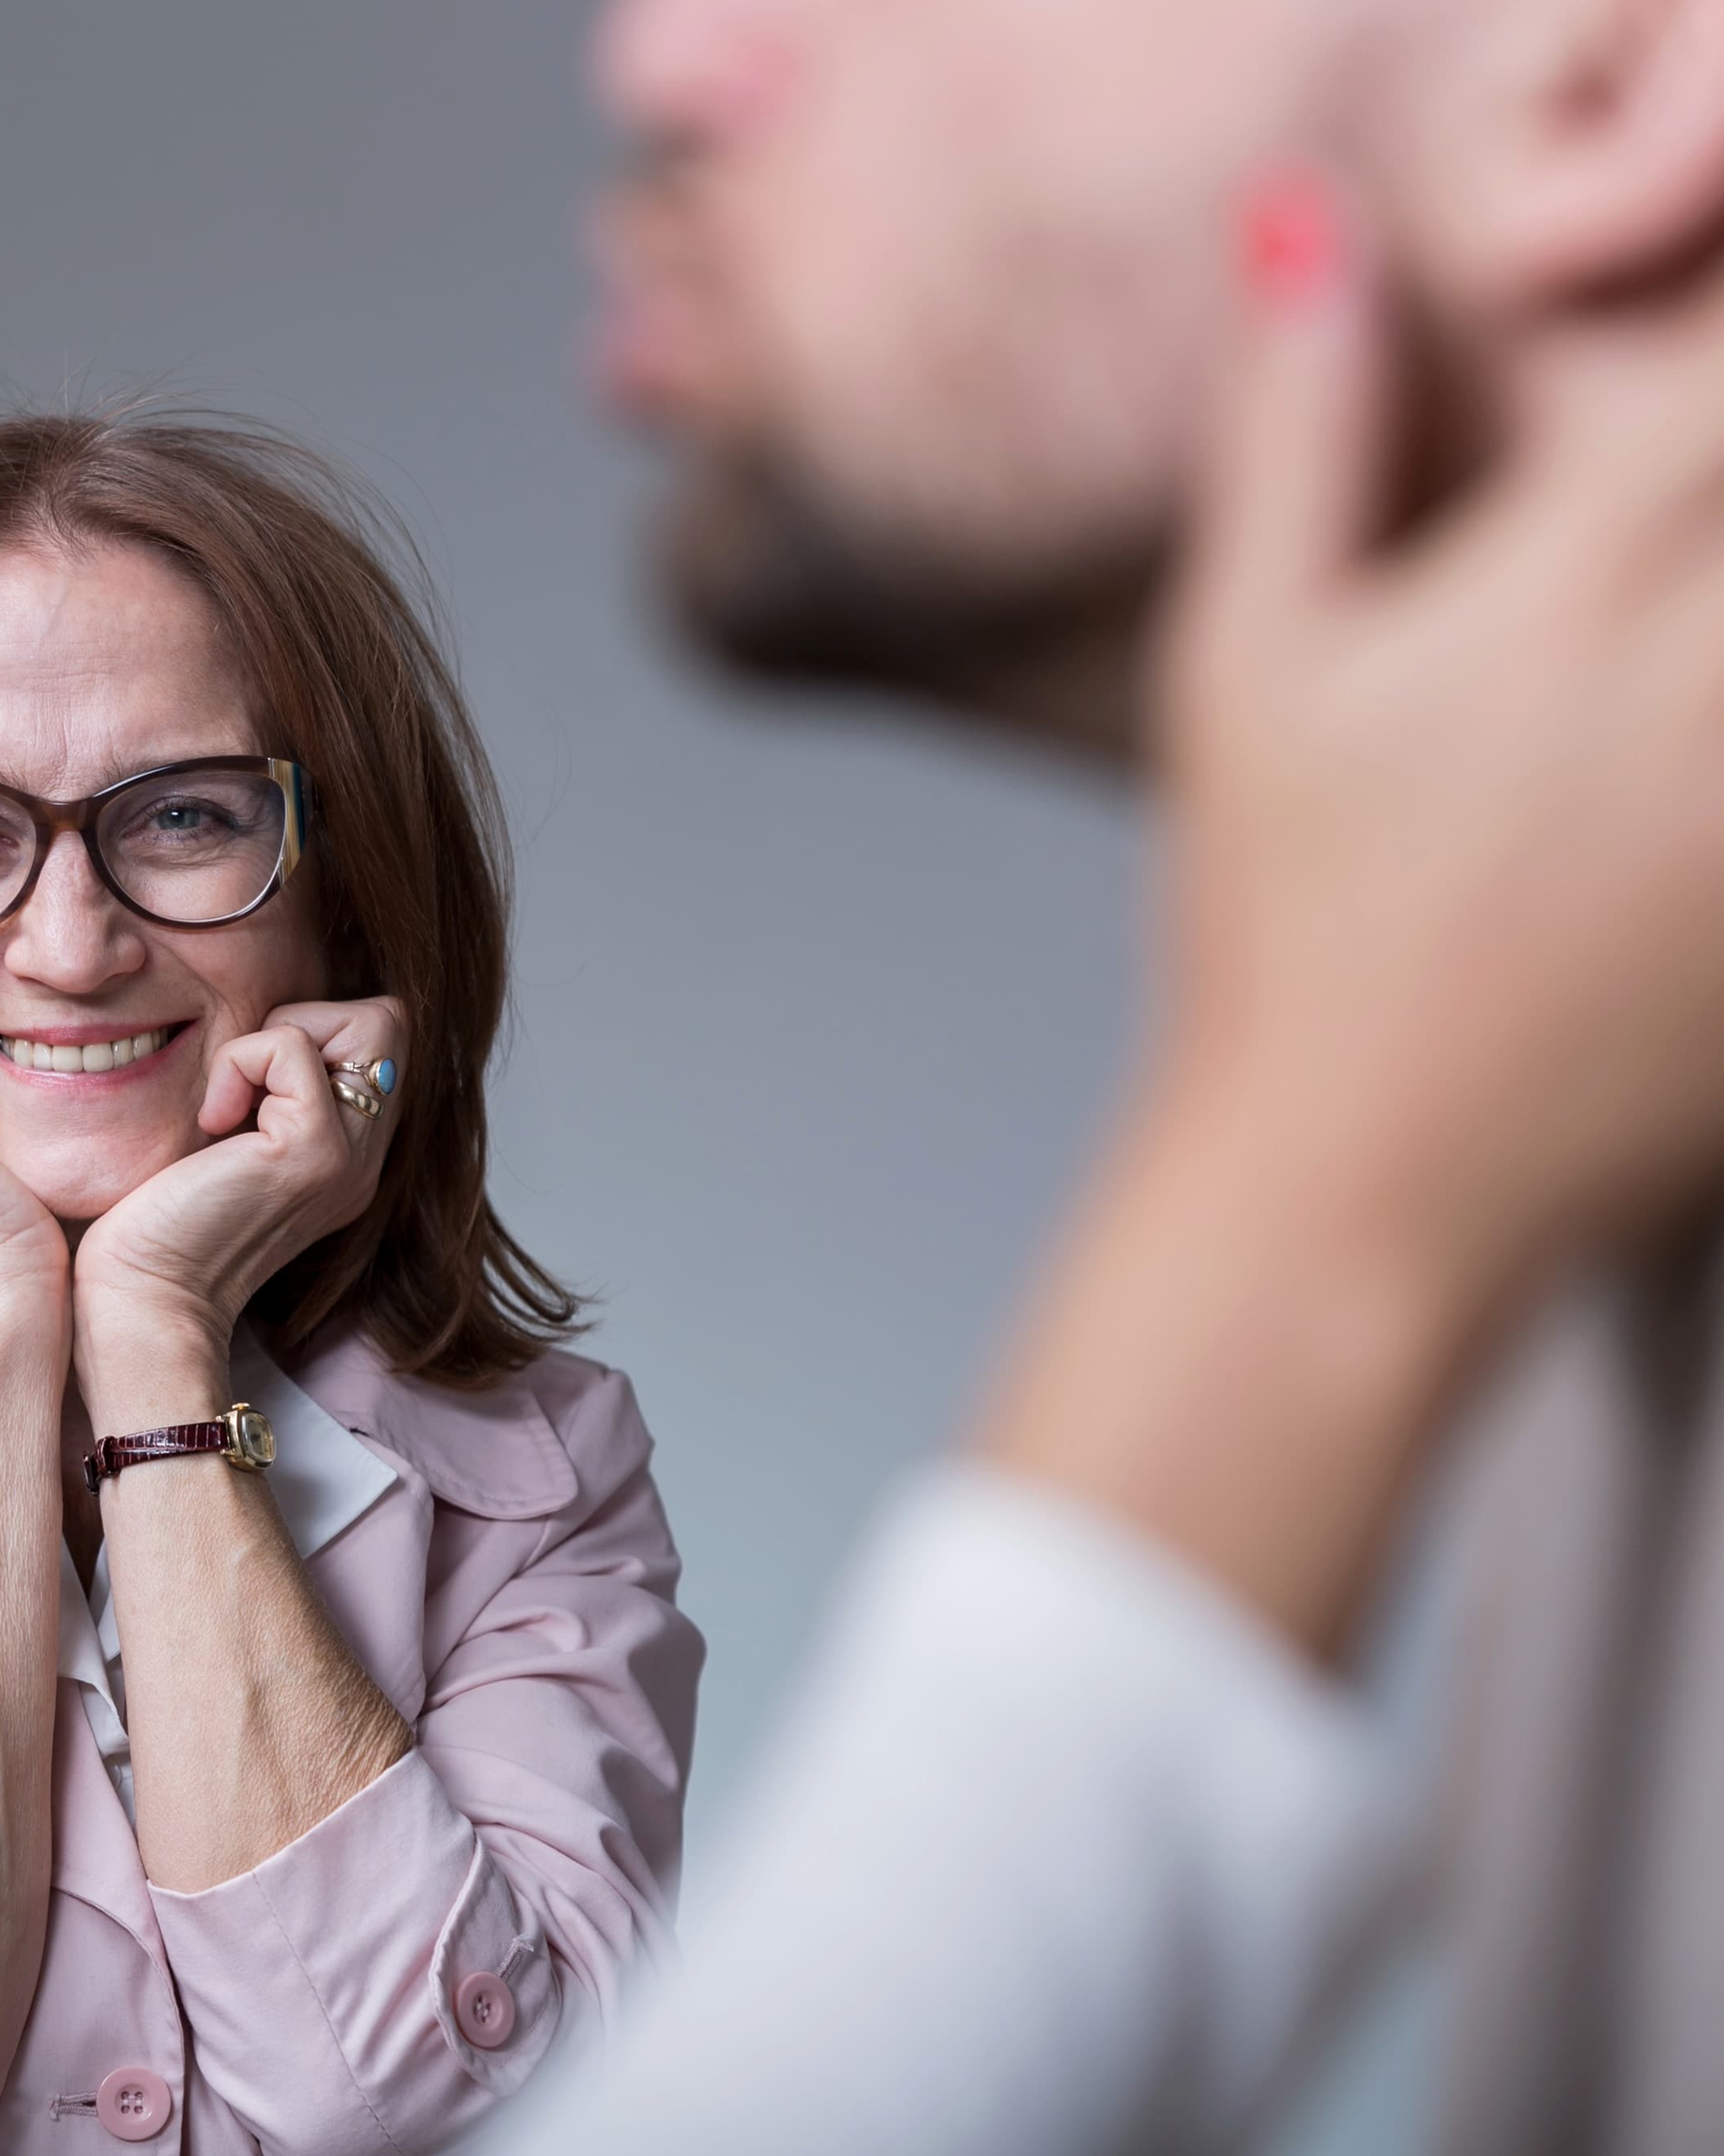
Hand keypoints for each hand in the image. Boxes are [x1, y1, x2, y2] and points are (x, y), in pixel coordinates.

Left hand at [72, 998, 404, 1415]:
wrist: (145, 1298)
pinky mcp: (313, 1152)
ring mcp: (349, 1157)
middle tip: (246, 1083)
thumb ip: (264, 1095)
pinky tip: (212, 1124)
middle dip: (309, 1022)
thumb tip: (260, 1030)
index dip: (315, 1033)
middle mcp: (365, 1159)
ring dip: (277, 1039)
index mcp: (347, 1157)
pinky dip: (240, 1062)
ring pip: (368, 1022)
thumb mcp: (229, 1143)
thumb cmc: (160, 1222)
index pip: (379, 1043)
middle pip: (388, 1023)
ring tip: (229, 1107)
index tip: (248, 1090)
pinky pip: (292, 1047)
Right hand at [1153, 193, 1723, 1310]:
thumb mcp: (1242, 671)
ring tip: (1638, 702)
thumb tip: (1305, 240)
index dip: (1702, 353)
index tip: (1677, 401)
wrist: (1353, 1188)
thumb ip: (1295, 441)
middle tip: (1640, 565)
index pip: (1713, 394)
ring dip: (1723, 623)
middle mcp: (1701, 695)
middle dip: (1712, 499)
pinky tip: (1672, 794)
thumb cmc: (1279, 942)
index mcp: (1561, 602)